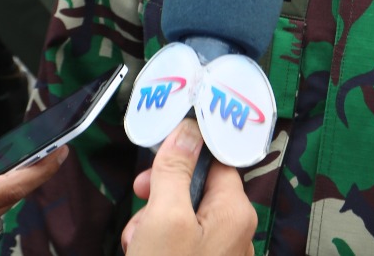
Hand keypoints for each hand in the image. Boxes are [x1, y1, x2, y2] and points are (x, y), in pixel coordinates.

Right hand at [121, 120, 256, 255]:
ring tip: (138, 239)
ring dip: (154, 222)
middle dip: (160, 195)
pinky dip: (161, 241)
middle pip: (195, 190)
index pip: (215, 162)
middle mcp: (235, 231)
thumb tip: (189, 129)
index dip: (183, 156)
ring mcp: (220, 251)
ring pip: (183, 218)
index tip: (155, 161)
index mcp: (235, 212)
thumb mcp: (165, 217)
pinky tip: (143, 249)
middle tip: (139, 199)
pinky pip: (182, 241)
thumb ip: (175, 171)